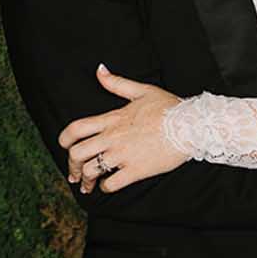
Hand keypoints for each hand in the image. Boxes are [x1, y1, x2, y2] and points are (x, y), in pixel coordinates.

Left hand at [59, 65, 187, 193]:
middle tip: (75, 172)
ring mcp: (123, 155)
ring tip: (88, 185)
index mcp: (112, 118)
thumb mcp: (141, 90)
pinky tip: (108, 185)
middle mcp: (113, 137)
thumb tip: (100, 70)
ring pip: (91, 170)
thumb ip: (116, 82)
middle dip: (72, 165)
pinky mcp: (136, 170)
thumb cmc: (169, 107)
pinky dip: (106, 187)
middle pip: (78, 153)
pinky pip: (112, 183)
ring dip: (86, 180)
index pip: (76, 129)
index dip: (64, 139)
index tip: (64, 146)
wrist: (192, 125)